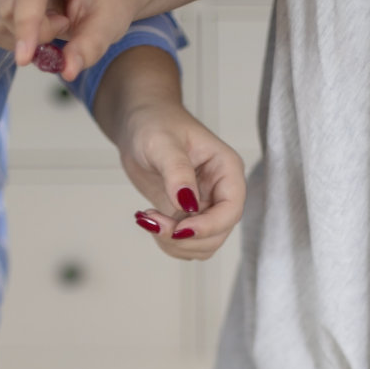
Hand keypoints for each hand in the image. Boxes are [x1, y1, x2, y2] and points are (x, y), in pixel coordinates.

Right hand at [0, 0, 159, 78]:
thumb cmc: (108, 0)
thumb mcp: (108, 20)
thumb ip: (89, 45)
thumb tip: (68, 70)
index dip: (25, 24)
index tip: (25, 58)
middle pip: (8, 10)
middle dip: (36, 32)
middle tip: (64, 23)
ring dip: (27, 37)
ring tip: (56, 20)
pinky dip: (18, 38)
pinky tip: (40, 24)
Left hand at [108, 67, 243, 259]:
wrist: (138, 126)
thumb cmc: (154, 123)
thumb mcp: (162, 142)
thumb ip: (177, 171)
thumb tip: (188, 203)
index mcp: (226, 169)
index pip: (231, 209)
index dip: (209, 226)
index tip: (179, 229)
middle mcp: (221, 191)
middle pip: (218, 234)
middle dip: (185, 237)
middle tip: (152, 221)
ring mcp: (206, 207)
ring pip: (203, 245)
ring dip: (174, 243)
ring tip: (148, 218)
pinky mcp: (188, 217)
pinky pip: (186, 244)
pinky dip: (167, 242)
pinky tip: (150, 220)